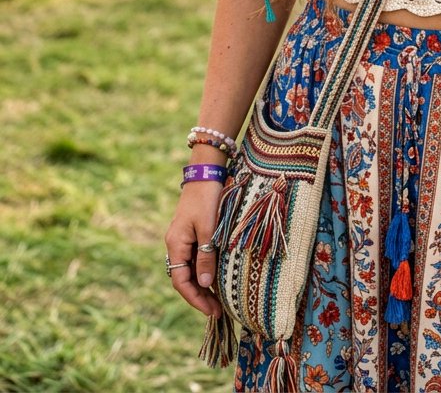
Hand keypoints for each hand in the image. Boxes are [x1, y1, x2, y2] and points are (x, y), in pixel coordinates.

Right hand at [165, 182, 223, 318]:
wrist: (206, 174)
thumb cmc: (207, 199)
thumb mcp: (208, 229)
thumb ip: (206, 256)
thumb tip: (205, 284)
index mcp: (175, 245)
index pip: (181, 282)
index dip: (195, 299)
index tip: (212, 311)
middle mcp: (176, 245)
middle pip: (185, 279)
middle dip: (200, 296)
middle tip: (218, 311)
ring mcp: (183, 240)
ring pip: (190, 271)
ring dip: (203, 286)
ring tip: (219, 300)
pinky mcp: (192, 235)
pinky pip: (196, 260)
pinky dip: (205, 272)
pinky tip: (217, 279)